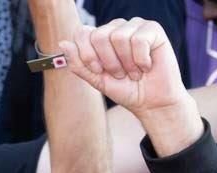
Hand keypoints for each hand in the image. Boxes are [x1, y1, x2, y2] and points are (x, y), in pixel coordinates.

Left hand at [60, 19, 186, 117]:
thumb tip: (62, 43)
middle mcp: (116, 28)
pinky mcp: (153, 30)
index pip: (82, 34)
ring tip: (134, 72)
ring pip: (118, 37)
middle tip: (120, 74)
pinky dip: (141, 60)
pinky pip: (139, 39)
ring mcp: (134, 26)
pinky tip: (146, 66)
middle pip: (99, 36)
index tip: (99, 71)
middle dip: (108, 62)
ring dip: (126, 63)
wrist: (151, 102)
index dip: (88, 56)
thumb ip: (79, 64)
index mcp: (100, 37)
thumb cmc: (125, 90)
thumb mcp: (97, 80)